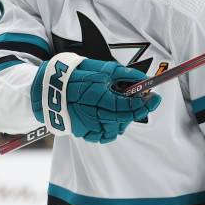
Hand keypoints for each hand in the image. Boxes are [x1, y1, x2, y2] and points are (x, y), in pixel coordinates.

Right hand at [31, 53, 160, 142]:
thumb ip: (126, 76)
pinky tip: (106, 113)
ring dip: (122, 118)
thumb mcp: (102, 69)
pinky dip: (109, 126)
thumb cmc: (76, 75)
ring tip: (117, 103)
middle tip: (138, 97)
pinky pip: (103, 134)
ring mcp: (88, 127)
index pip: (130, 108)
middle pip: (124, 120)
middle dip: (135, 109)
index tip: (155, 97)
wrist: (48, 89)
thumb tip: (145, 80)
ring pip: (115, 129)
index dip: (145, 104)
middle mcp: (94, 117)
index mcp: (100, 99)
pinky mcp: (83, 133)